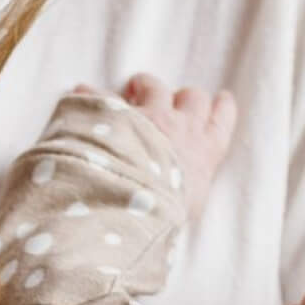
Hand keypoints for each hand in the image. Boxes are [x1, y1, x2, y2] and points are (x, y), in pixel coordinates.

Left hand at [72, 73, 236, 218]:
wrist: (130, 210)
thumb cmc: (161, 218)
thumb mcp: (184, 212)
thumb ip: (185, 192)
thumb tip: (176, 196)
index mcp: (203, 153)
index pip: (221, 120)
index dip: (221, 108)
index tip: (220, 100)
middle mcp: (180, 127)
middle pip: (192, 97)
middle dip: (181, 98)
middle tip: (168, 103)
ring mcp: (147, 115)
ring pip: (153, 86)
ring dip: (143, 86)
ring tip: (132, 90)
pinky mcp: (113, 112)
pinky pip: (101, 95)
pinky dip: (91, 95)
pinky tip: (83, 95)